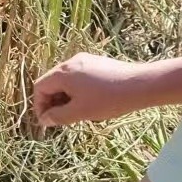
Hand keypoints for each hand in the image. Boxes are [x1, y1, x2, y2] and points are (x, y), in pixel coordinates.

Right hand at [31, 53, 151, 127]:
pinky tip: (91, 102)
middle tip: (61, 120)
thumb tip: (45, 119)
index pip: (40, 87)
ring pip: (67, 80)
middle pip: (52, 82)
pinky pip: (80, 77)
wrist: (141, 85)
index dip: (39, 106)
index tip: (47, 122)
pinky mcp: (98, 62)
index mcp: (63, 72)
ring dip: (66, 97)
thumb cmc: (108, 100)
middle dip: (53, 102)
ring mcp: (86, 60)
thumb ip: (58, 116)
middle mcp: (71, 62)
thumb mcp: (80, 112)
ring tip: (77, 113)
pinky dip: (78, 90)